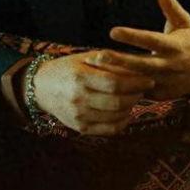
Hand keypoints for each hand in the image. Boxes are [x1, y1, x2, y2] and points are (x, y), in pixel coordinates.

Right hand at [25, 51, 154, 135]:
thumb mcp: (84, 58)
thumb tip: (135, 64)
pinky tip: (126, 113)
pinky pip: (108, 130)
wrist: (41, 87)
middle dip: (136, 96)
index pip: (114, 83)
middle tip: (144, 89)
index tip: (148, 79)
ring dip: (131, 108)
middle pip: (117, 102)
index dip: (135, 82)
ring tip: (135, 98)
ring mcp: (79, 116)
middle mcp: (79, 99)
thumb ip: (108, 61)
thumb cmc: (67, 68)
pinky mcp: (80, 128)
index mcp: (80, 78)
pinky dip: (122, 123)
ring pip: (115, 117)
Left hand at [85, 0, 189, 100]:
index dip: (132, 36)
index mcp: (173, 46)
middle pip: (140, 64)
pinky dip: (122, 88)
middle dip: (119, 61)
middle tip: (98, 55)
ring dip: (116, 74)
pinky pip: (138, 92)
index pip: (150, 40)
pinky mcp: (159, 95)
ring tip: (95, 67)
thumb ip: (171, 7)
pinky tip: (103, 81)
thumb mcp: (184, 23)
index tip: (113, 31)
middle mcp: (168, 65)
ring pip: (137, 81)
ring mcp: (163, 82)